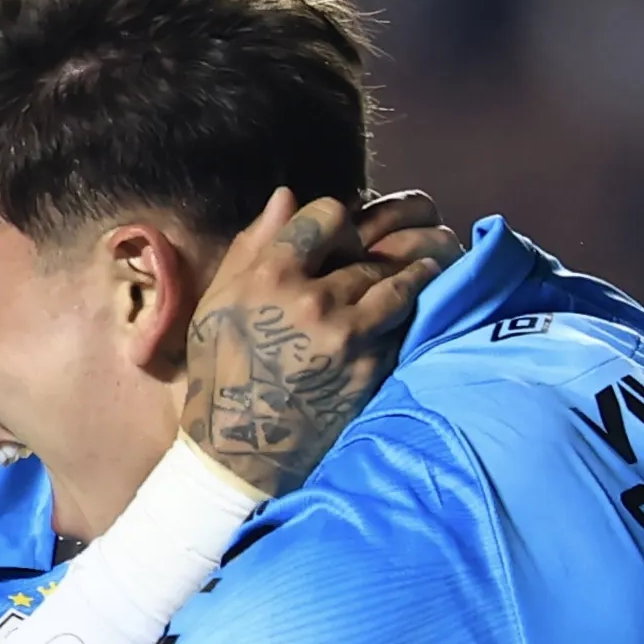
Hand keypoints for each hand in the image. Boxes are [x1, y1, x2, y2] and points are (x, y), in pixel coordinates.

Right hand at [181, 188, 456, 496]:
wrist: (238, 447)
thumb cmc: (221, 369)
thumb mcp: (218, 301)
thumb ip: (254, 245)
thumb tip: (288, 196)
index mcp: (271, 275)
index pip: (328, 214)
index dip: (336, 220)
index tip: (340, 232)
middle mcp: (315, 299)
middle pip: (369, 250)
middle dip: (379, 247)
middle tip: (392, 247)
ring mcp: (349, 336)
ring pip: (400, 284)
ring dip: (415, 271)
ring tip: (425, 264)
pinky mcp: (372, 369)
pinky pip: (403, 326)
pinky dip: (409, 314)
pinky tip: (410, 311)